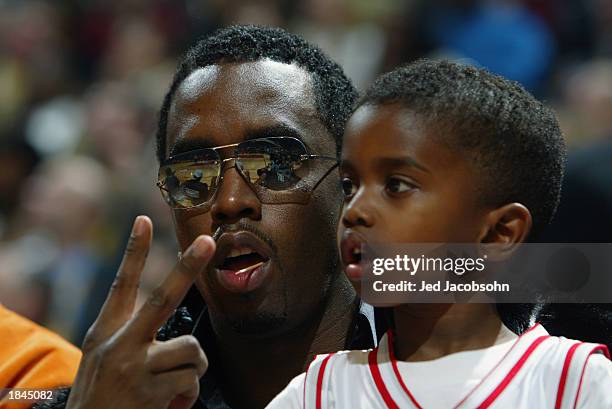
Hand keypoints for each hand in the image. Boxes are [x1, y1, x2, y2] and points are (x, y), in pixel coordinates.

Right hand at [66, 216, 214, 408]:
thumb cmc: (102, 393)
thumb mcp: (104, 357)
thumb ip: (133, 338)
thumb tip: (174, 332)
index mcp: (107, 331)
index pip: (122, 284)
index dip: (134, 251)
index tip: (144, 220)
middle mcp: (119, 344)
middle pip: (162, 298)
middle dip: (188, 267)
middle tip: (208, 242)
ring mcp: (135, 368)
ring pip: (192, 351)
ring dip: (193, 368)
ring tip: (175, 381)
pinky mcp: (150, 393)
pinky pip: (191, 380)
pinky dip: (189, 393)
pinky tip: (169, 403)